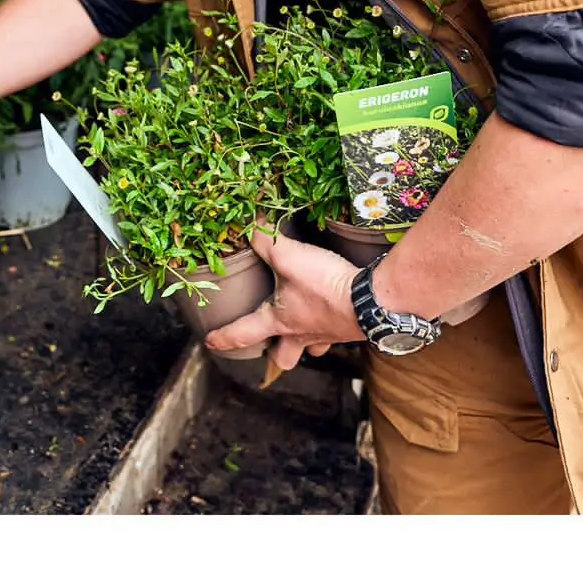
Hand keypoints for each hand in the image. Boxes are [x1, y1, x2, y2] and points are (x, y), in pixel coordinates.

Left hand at [204, 226, 361, 371]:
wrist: (372, 300)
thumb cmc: (324, 285)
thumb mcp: (289, 256)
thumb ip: (265, 240)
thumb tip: (248, 224)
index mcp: (279, 321)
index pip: (243, 335)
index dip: (224, 338)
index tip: (210, 342)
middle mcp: (301, 334)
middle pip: (282, 359)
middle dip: (274, 355)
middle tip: (269, 346)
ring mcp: (327, 335)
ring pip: (311, 350)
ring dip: (305, 343)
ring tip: (303, 330)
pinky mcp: (349, 329)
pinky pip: (335, 334)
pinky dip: (331, 326)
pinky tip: (333, 313)